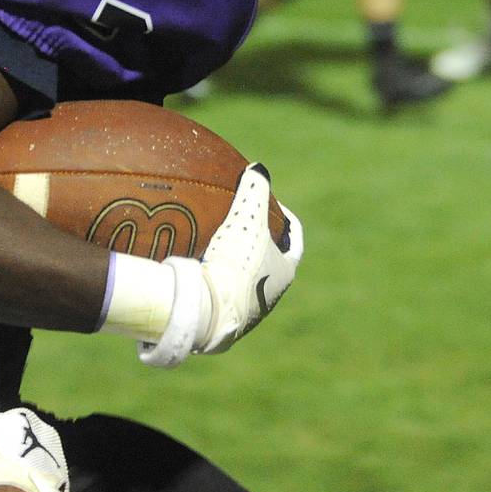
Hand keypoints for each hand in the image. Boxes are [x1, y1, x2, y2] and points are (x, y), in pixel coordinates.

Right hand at [139, 164, 303, 366]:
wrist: (209, 311)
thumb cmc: (236, 264)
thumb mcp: (247, 219)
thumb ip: (255, 190)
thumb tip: (259, 169)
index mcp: (285, 273)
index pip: (295, 242)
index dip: (288, 223)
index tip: (276, 208)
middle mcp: (271, 296)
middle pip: (270, 262)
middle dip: (259, 244)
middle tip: (245, 225)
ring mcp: (247, 312)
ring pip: (245, 281)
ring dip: (235, 263)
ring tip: (216, 245)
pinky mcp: (222, 322)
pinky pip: (220, 294)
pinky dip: (214, 279)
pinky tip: (196, 269)